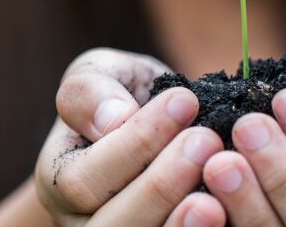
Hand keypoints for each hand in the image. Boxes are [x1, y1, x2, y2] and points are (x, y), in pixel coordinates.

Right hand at [34, 48, 225, 225]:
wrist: (159, 125)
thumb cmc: (122, 95)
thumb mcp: (100, 74)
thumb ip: (90, 89)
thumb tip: (113, 119)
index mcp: (58, 180)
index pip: (83, 180)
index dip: (134, 144)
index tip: (184, 101)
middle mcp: (82, 224)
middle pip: (110, 226)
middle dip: (160, 185)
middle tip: (206, 141)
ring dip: (181, 224)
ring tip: (217, 194)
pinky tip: (227, 213)